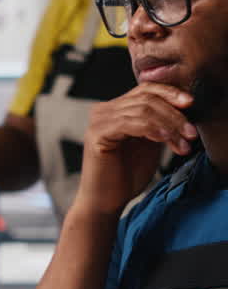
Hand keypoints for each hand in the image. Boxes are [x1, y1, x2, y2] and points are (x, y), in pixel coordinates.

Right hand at [76, 84, 197, 215]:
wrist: (107, 199)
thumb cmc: (126, 174)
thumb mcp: (149, 142)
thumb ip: (159, 123)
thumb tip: (183, 108)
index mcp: (115, 109)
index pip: (145, 89)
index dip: (170, 93)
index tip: (191, 104)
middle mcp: (103, 110)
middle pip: (146, 98)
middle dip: (174, 115)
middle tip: (191, 133)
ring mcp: (98, 121)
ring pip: (142, 110)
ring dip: (168, 126)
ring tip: (182, 144)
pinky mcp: (97, 135)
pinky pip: (130, 123)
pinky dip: (152, 129)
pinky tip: (165, 139)